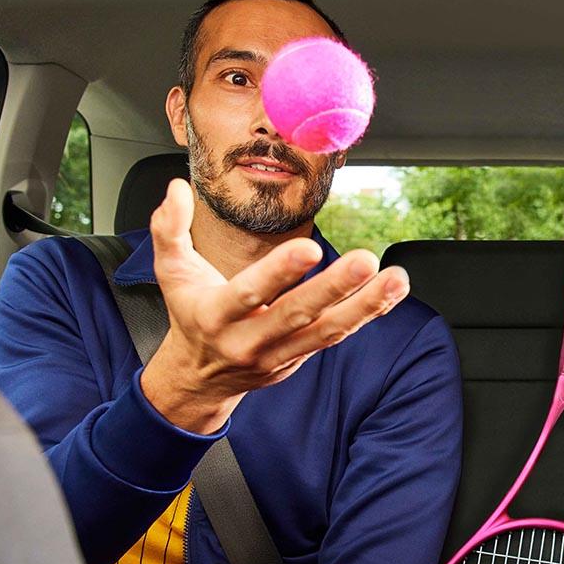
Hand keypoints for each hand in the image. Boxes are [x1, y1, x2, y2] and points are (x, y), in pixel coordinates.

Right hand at [139, 179, 409, 432]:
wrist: (201, 376)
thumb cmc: (190, 313)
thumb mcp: (170, 271)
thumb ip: (167, 228)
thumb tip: (177, 188)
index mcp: (217, 314)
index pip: (250, 292)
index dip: (279, 273)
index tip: (310, 248)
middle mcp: (250, 338)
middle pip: (297, 313)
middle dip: (334, 288)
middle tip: (366, 261)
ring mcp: (280, 352)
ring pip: (327, 330)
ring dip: (366, 304)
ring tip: (396, 278)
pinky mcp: (301, 356)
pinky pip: (337, 335)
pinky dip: (367, 313)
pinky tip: (392, 291)